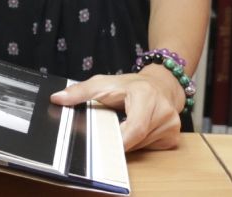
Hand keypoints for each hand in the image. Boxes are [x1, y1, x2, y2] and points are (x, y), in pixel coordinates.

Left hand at [49, 68, 183, 151]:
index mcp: (146, 96)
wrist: (161, 85)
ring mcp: (172, 126)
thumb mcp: (105, 83)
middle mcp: (164, 112)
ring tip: (125, 124)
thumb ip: (81, 91)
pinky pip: (151, 148)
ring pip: (142, 147)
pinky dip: (140, 143)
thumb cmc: (132, 85)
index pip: (134, 128)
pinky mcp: (173, 138)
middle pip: (136, 140)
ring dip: (129, 141)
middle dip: (119, 139)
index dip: (119, 140)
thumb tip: (58, 98)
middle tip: (108, 131)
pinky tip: (137, 129)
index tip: (103, 146)